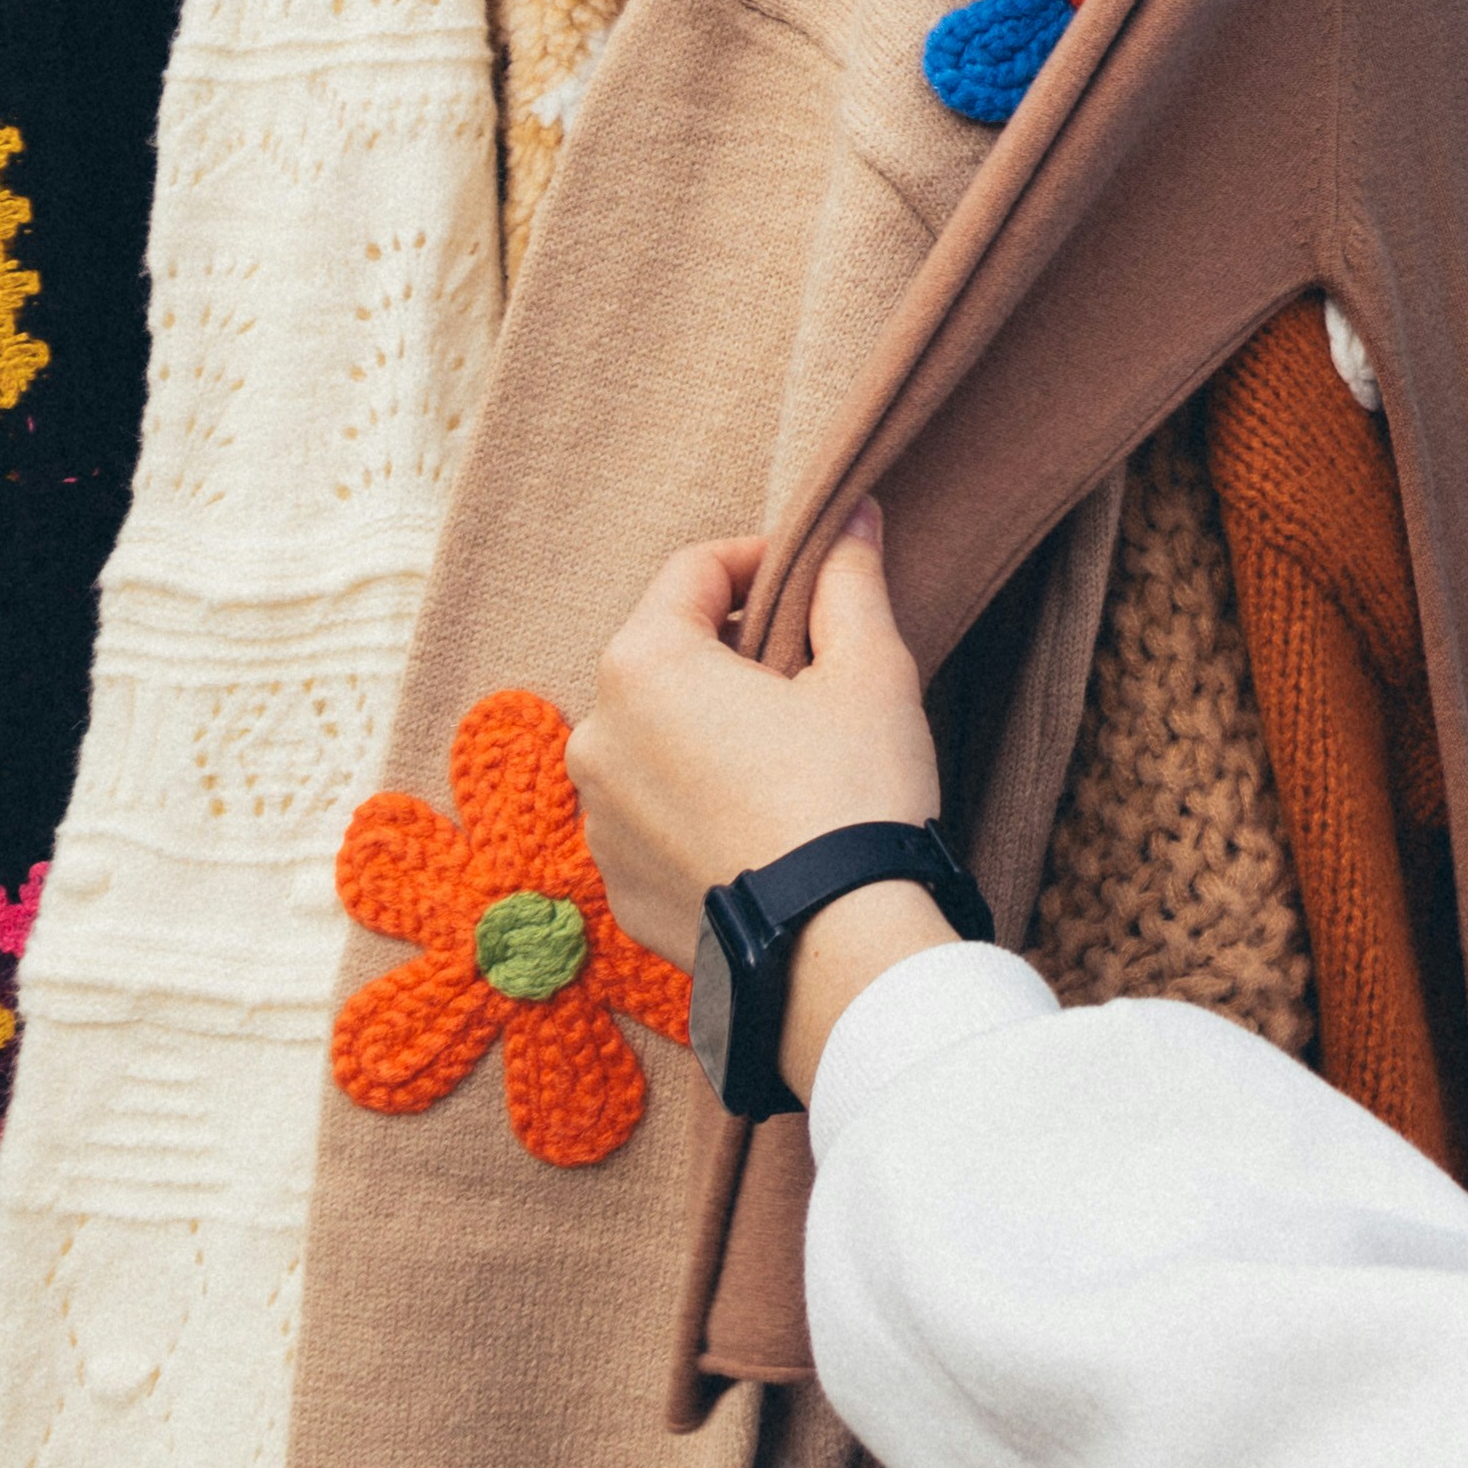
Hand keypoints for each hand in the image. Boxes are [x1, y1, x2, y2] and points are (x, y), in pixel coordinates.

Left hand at [577, 508, 946, 989]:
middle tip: (812, 675)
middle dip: (734, 652)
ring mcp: (597, 818)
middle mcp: (596, 735)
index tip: (816, 579)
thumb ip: (848, 582)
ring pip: (656, 739)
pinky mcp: (615, 885)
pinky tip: (763, 825)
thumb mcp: (870, 669)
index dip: (763, 561)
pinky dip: (696, 805)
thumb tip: (852, 519)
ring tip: (789, 760)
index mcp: (645, 663)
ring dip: (709, 731)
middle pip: (668, 656)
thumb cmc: (853, 795)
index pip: (695, 570)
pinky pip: (652, 816)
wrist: (837, 948)